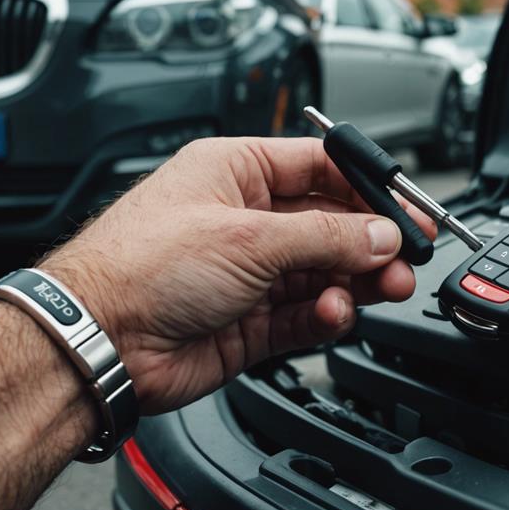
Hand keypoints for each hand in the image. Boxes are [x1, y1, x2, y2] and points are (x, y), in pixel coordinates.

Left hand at [40, 137, 435, 413]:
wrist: (99, 340)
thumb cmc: (140, 267)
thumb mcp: (248, 237)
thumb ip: (325, 236)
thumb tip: (379, 233)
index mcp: (236, 174)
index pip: (319, 169)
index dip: (368, 188)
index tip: (408, 209)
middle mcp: (244, 219)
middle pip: (329, 224)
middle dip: (371, 241)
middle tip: (406, 258)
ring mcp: (248, 272)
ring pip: (323, 272)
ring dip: (356, 281)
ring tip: (381, 288)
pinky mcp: (250, 320)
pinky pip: (305, 314)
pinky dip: (327, 315)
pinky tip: (333, 313)